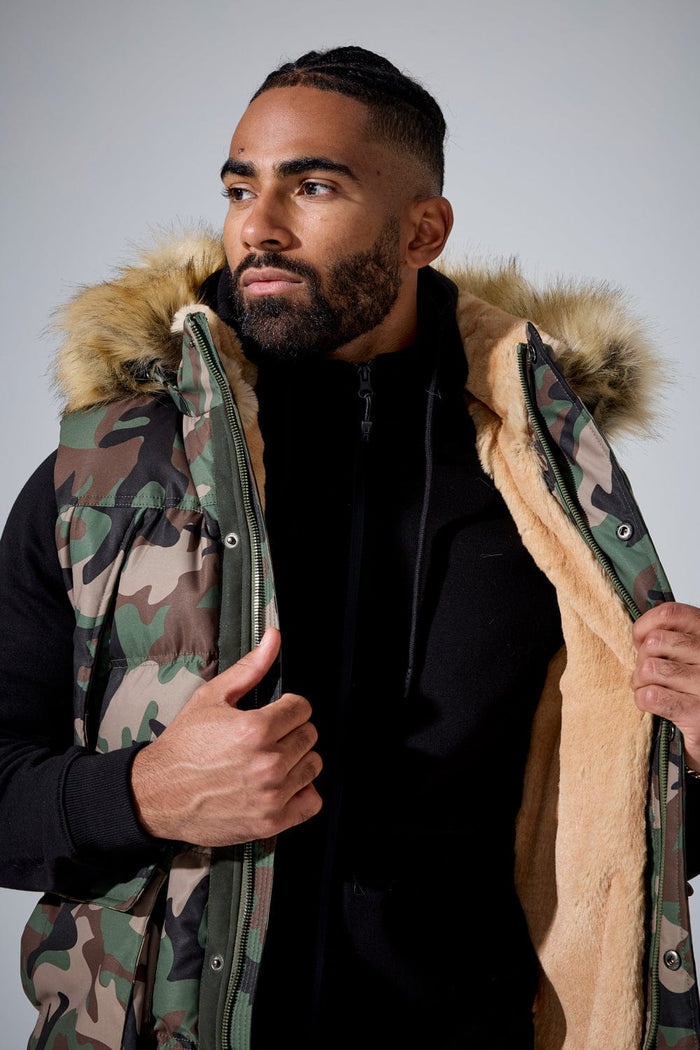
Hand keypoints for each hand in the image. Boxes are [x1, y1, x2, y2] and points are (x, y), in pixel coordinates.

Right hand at [131, 627, 321, 844]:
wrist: (158, 793)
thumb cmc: (183, 745)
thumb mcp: (212, 697)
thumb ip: (250, 667)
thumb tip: (274, 637)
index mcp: (255, 728)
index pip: (302, 708)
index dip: (287, 707)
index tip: (274, 714)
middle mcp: (267, 762)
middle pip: (310, 735)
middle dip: (292, 731)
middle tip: (268, 738)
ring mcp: (271, 794)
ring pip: (313, 765)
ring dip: (297, 760)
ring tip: (271, 760)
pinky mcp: (271, 821)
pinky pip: (311, 802)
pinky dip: (301, 793)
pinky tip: (280, 785)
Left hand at [632, 602, 699, 771]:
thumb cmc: (694, 691)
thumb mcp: (689, 657)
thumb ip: (671, 639)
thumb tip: (639, 636)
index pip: (671, 614)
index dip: (646, 625)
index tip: (641, 640)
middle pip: (655, 642)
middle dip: (641, 659)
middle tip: (646, 673)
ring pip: (649, 669)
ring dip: (639, 681)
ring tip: (646, 688)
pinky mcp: (697, 714)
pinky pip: (651, 695)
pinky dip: (642, 699)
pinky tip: (651, 704)